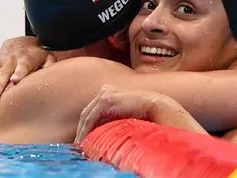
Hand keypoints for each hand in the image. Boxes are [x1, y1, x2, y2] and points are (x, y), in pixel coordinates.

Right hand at [0, 36, 55, 111]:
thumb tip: (53, 74)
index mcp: (25, 60)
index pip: (22, 67)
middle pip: (2, 74)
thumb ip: (50, 65)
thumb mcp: (47, 57)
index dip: (19, 73)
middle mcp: (8, 62)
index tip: (16, 80)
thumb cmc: (36, 54)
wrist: (19, 42)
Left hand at [74, 85, 207, 142]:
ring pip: (87, 115)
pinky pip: (91, 118)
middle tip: (79, 144)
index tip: (83, 139)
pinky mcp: (106, 100)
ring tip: (81, 145)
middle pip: (87, 112)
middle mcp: (105, 90)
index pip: (92, 111)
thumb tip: (103, 134)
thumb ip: (113, 119)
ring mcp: (105, 94)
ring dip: (82, 131)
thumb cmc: (145, 113)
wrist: (157, 106)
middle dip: (82, 129)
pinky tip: (85, 140)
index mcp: (109, 92)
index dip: (86, 126)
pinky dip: (86, 130)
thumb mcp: (125, 115)